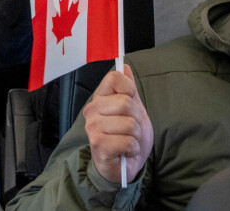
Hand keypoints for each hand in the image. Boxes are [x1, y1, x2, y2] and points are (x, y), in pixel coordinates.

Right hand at [84, 67, 153, 184]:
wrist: (125, 164)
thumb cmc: (128, 136)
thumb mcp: (134, 109)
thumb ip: (128, 88)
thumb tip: (125, 66)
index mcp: (100, 98)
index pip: (115, 78)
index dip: (129, 89)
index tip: (130, 102)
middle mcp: (92, 110)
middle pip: (126, 103)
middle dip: (137, 119)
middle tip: (130, 129)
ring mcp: (93, 128)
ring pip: (129, 124)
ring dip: (136, 137)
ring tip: (128, 141)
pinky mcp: (98, 145)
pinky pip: (127, 142)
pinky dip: (133, 149)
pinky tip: (125, 151)